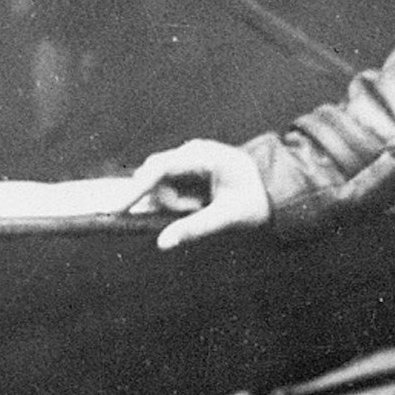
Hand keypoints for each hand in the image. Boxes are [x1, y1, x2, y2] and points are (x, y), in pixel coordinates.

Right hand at [129, 138, 269, 249]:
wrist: (276, 188)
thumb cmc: (255, 201)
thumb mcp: (226, 218)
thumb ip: (193, 229)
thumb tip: (162, 243)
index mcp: (204, 155)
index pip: (159, 167)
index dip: (136, 188)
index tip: (118, 208)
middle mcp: (193, 150)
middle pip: (156, 175)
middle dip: (167, 199)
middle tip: (196, 209)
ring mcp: (191, 156)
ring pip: (161, 181)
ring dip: (175, 200)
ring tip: (203, 207)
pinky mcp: (190, 165)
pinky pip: (170, 183)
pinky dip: (178, 198)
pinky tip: (198, 203)